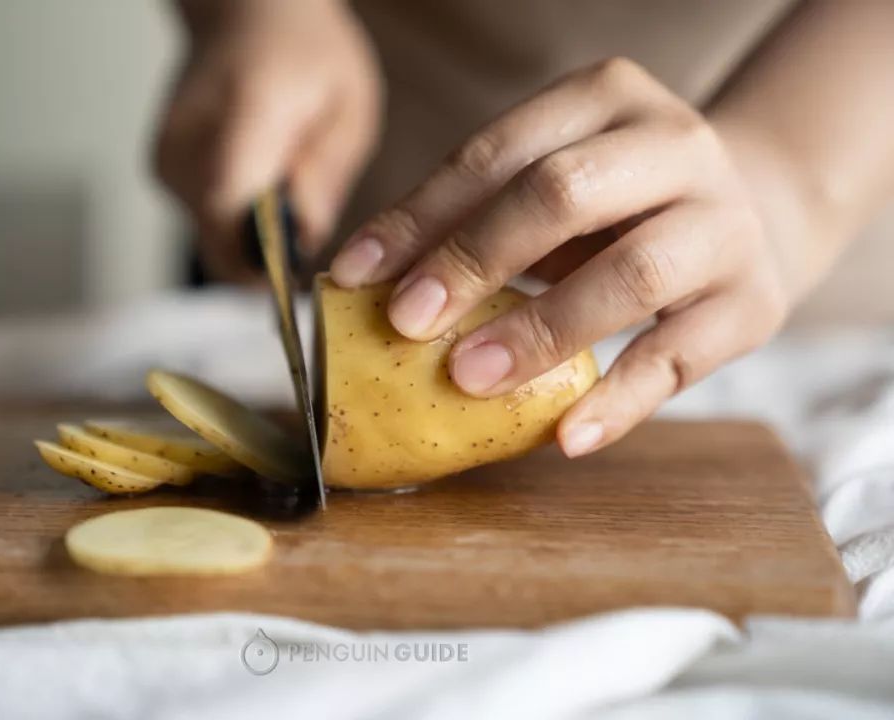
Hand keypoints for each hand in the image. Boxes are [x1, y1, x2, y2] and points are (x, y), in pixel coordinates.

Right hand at [154, 0, 381, 281]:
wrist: (243, 14)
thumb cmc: (302, 53)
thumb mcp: (348, 107)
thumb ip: (327, 176)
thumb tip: (305, 240)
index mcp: (243, 113)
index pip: (230, 207)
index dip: (262, 257)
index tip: (294, 274)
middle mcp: (188, 141)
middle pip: (220, 240)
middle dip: (269, 253)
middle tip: (302, 221)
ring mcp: (166, 159)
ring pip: (215, 240)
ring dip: (254, 235)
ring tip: (282, 185)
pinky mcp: (162, 174)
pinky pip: (207, 223)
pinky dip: (238, 219)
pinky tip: (259, 181)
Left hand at [329, 57, 792, 456]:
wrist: (754, 213)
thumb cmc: (618, 205)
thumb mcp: (554, 182)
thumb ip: (476, 216)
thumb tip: (366, 281)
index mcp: (606, 99)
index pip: (496, 153)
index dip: (419, 216)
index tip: (355, 274)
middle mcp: (675, 146)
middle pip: (562, 195)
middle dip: (473, 259)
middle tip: (406, 321)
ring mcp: (724, 224)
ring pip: (630, 274)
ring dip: (538, 330)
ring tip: (468, 377)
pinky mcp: (752, 302)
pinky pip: (677, 359)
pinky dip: (616, 401)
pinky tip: (564, 436)